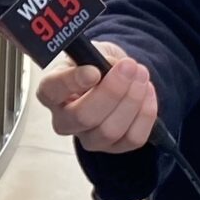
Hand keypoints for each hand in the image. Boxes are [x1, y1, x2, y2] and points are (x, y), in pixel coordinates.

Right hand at [37, 41, 160, 152]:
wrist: (114, 77)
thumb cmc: (96, 64)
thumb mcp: (93, 51)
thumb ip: (98, 57)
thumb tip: (112, 67)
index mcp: (51, 92)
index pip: (52, 91)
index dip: (72, 81)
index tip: (94, 70)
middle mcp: (64, 120)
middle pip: (83, 117)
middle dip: (112, 91)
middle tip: (129, 67)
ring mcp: (88, 138)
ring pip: (110, 131)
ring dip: (132, 100)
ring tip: (141, 75)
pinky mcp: (113, 148)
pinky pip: (132, 138)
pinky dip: (145, 114)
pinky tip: (147, 92)